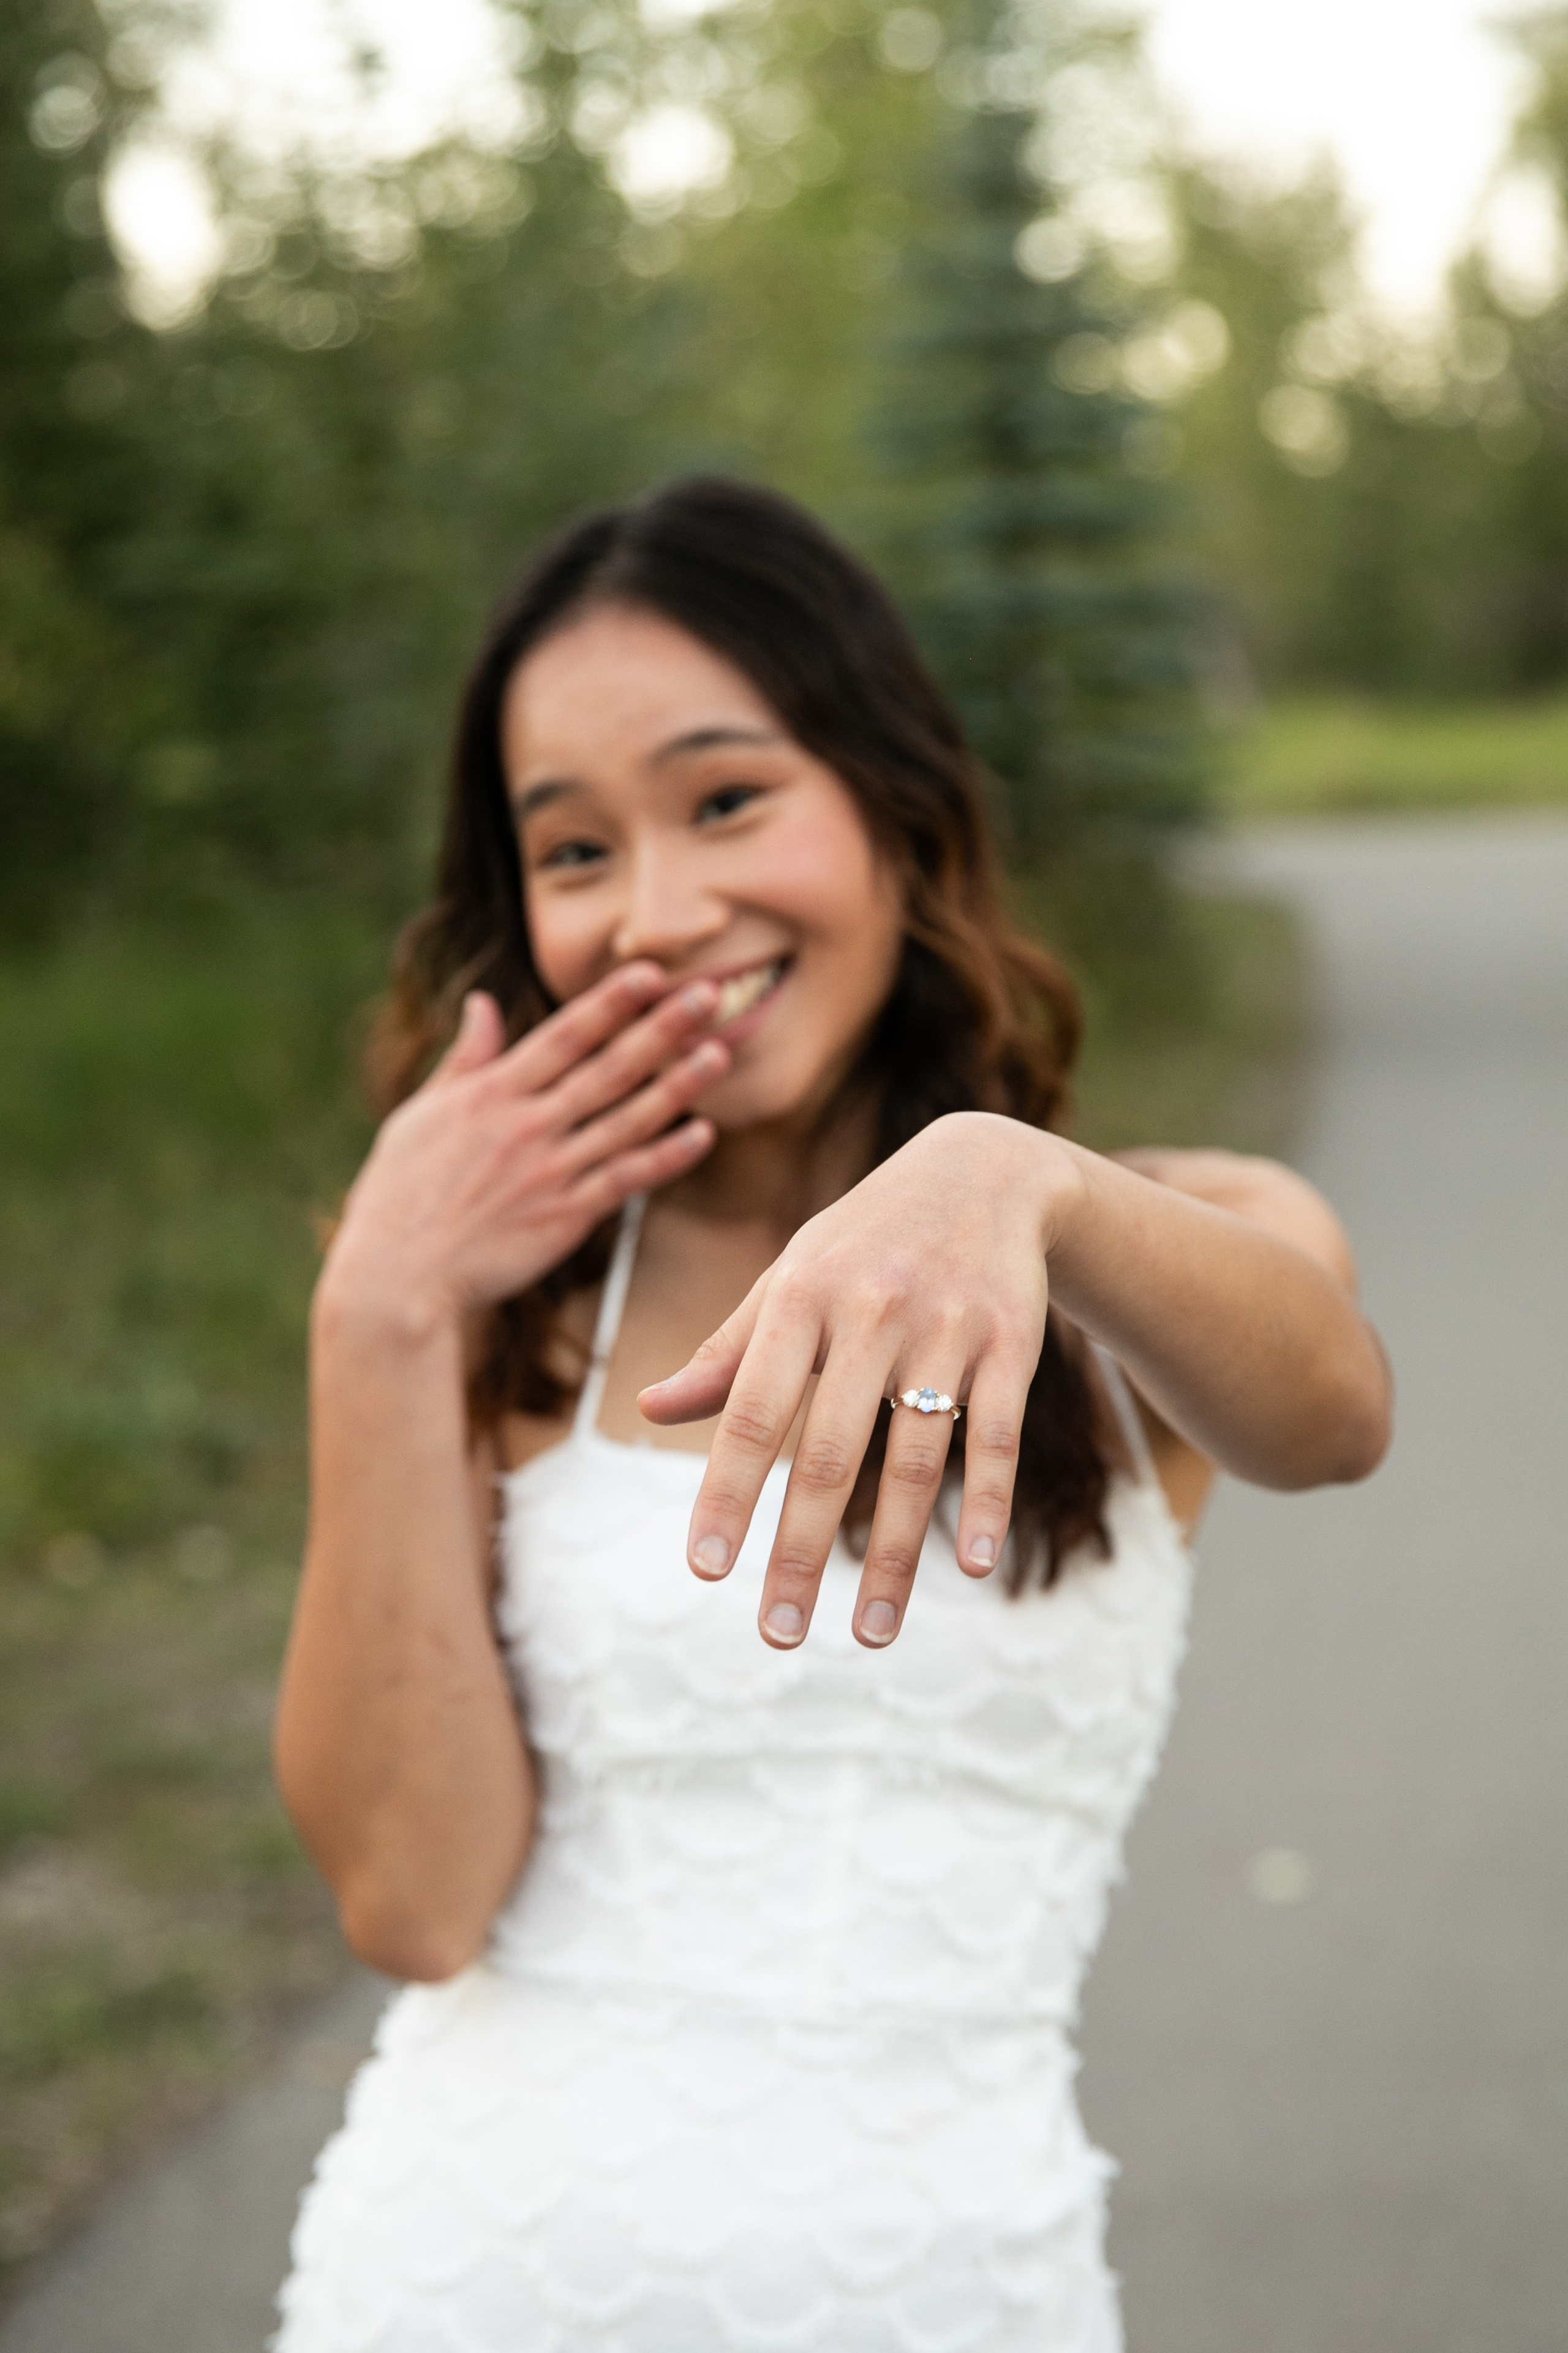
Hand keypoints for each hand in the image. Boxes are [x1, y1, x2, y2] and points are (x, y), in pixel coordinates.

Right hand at [321, 964, 728, 1333]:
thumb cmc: (400, 1196)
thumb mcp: (420, 1115)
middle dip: (662, 1027)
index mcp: (490, 1094)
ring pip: (628, 1119)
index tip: (652, 973)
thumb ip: (463, 1060)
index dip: (611, 1001)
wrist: (397, 1278)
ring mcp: (550, 1171)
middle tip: (709, 994)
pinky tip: (703, 1134)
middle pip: (609, 1067)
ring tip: (720, 1052)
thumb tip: (482, 1004)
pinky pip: (627, 1180)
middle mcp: (527, 1125)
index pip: (563, 1035)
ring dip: (679, 1085)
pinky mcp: (566, 1216)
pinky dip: (667, 1157)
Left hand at [640, 1112, 1066, 1647]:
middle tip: (778, 1634)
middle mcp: (870, 1311)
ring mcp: (946, 1326)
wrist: (983, 1168)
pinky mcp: (1012, 1340)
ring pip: (916, 1458)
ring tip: (872, 1634)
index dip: (726, 1492)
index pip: (751, 1412)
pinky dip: (988, 1501)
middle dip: (799, 1552)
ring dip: (895, 1556)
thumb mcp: (789, 1278)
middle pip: (829, 1452)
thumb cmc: (863, 1240)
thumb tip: (648, 1409)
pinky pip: (998, 1434)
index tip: (706, 1571)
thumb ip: (726, 1350)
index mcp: (800, 1297)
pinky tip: (975, 1566)